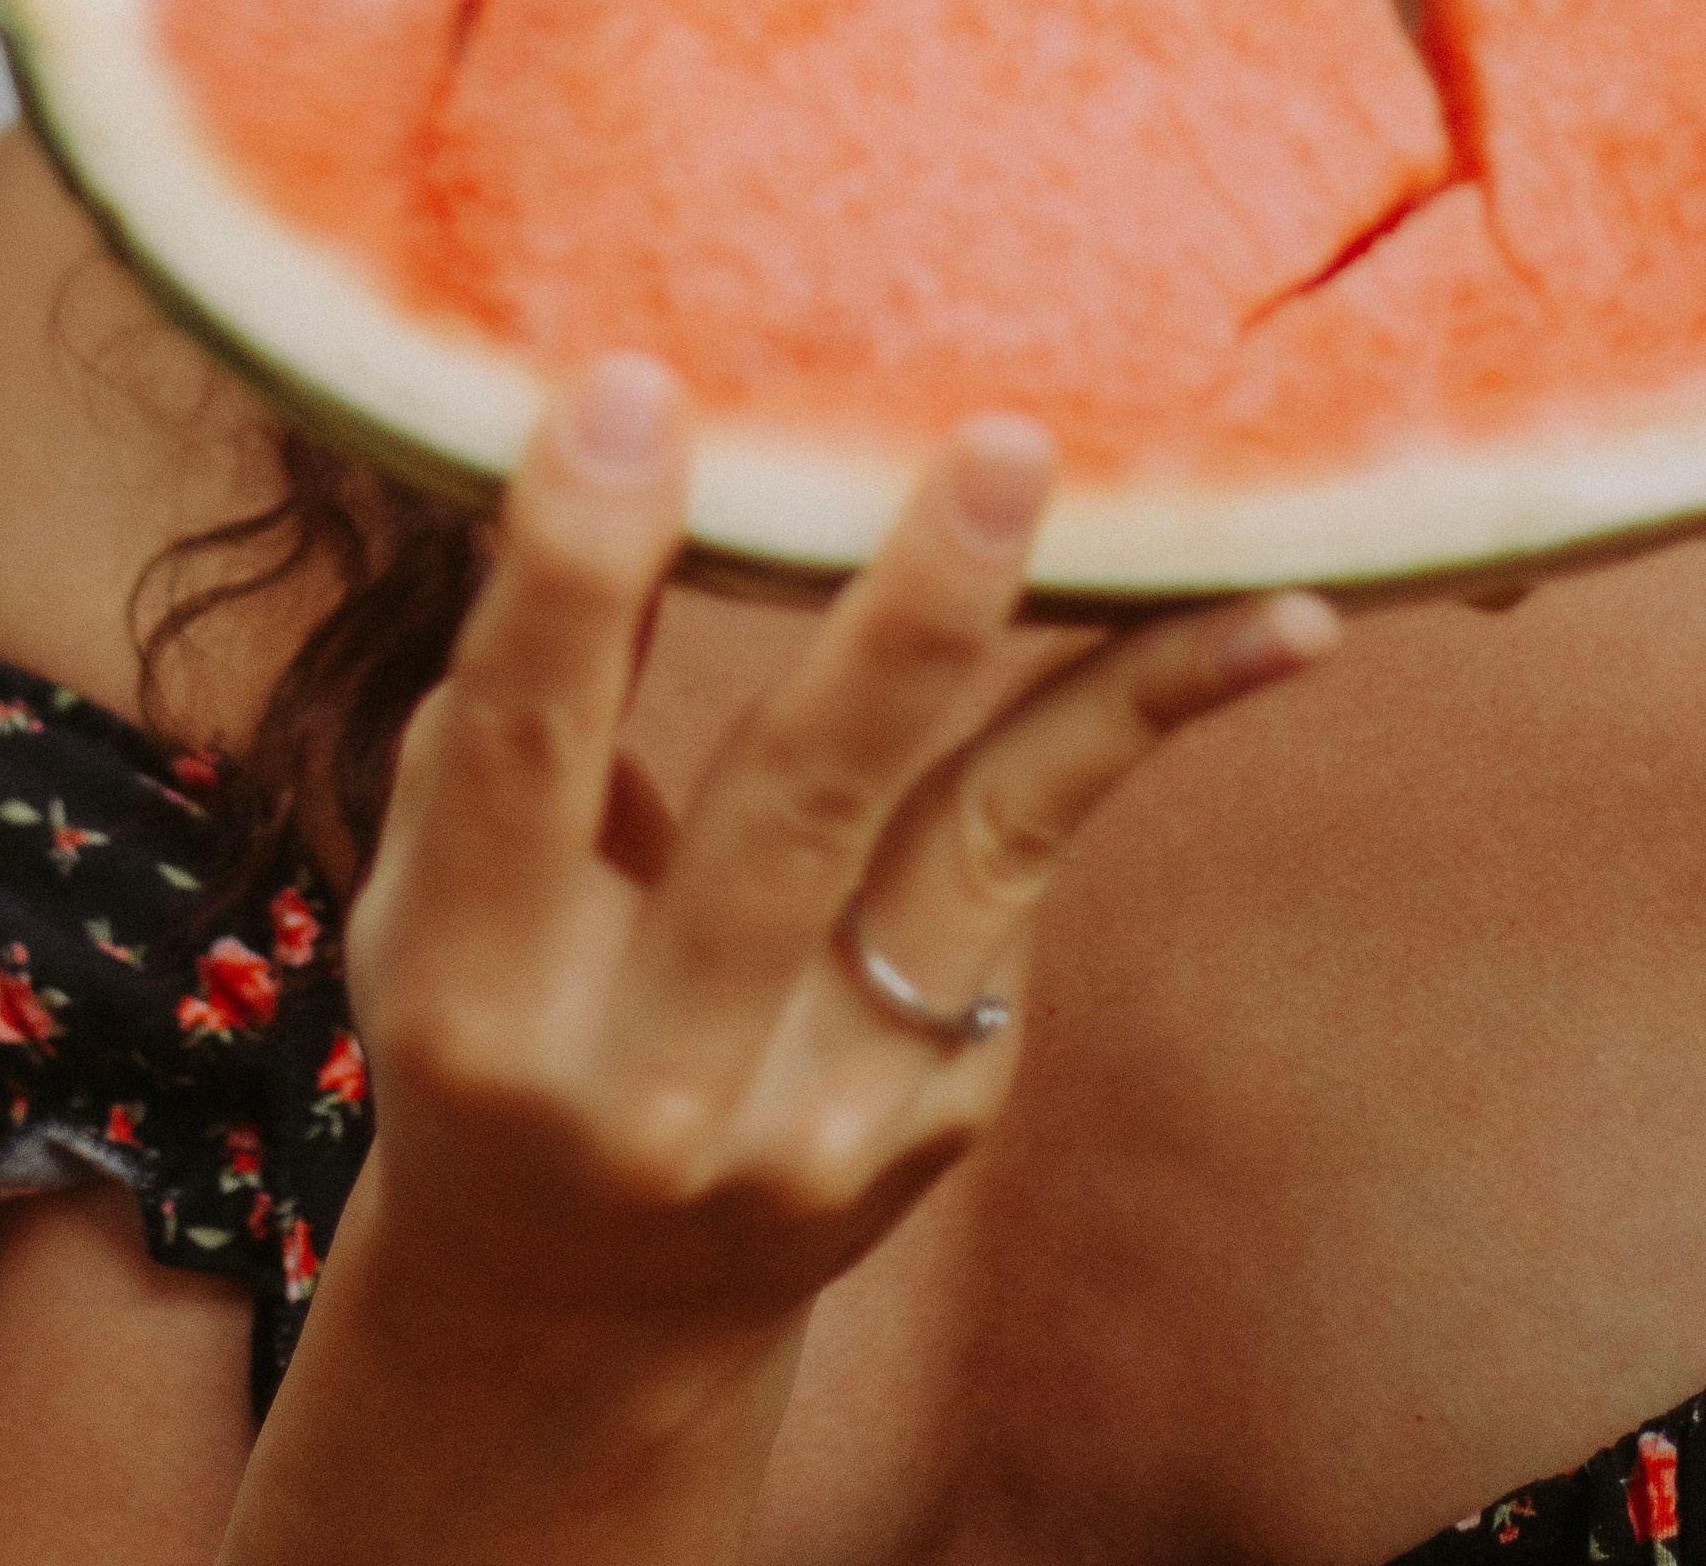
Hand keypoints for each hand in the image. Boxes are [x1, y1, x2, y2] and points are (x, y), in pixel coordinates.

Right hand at [340, 356, 1338, 1349]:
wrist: (575, 1314)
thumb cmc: (486, 1016)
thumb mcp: (430, 895)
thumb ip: (497, 724)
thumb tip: (604, 461)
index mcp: (474, 999)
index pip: (525, 758)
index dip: (573, 579)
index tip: (630, 390)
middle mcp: (657, 1080)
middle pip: (792, 816)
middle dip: (903, 627)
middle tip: (999, 448)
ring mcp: (820, 1111)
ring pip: (965, 845)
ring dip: (1100, 685)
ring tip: (1239, 568)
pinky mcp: (941, 1104)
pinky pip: (1026, 861)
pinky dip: (1136, 725)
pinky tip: (1274, 626)